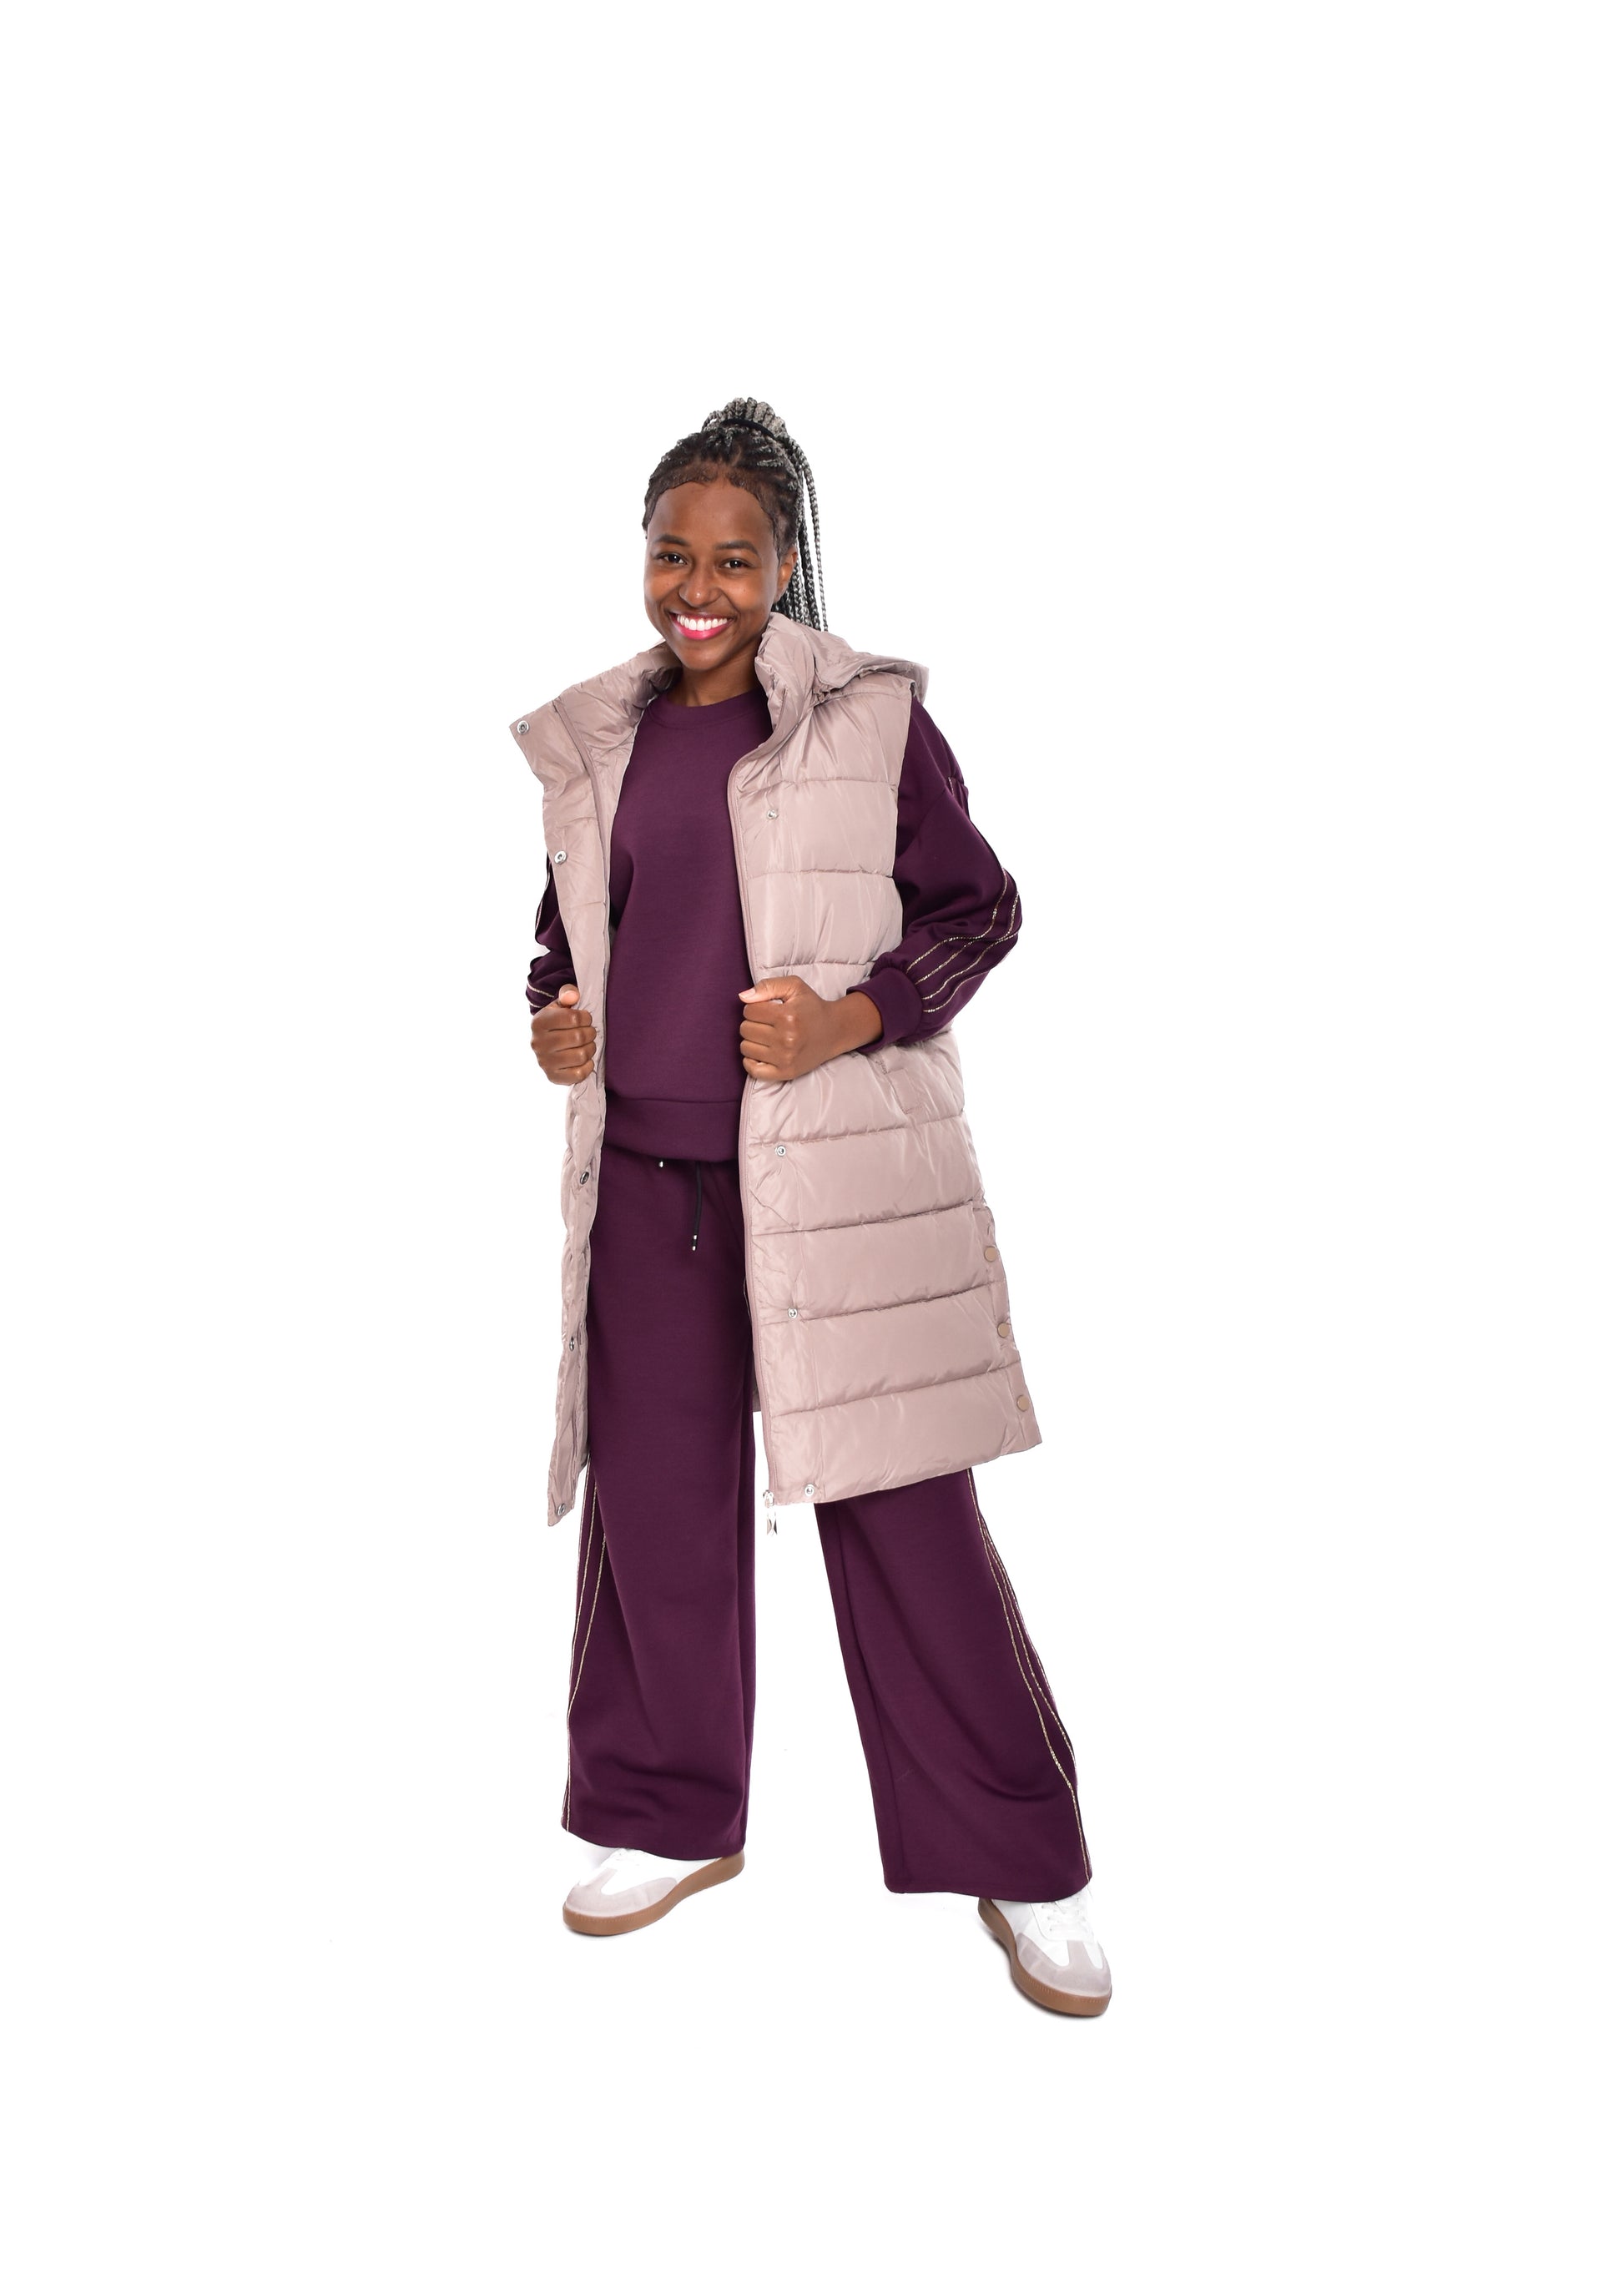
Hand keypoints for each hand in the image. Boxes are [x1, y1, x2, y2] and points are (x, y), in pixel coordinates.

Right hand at [530, 986, 596, 1084]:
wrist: (549, 1045)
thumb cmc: (558, 1022)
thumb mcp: (561, 1004)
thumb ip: (567, 994)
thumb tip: (573, 996)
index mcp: (539, 1022)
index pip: (573, 1018)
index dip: (586, 1018)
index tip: (585, 1019)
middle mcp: (538, 1043)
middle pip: (578, 1037)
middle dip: (590, 1033)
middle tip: (589, 1032)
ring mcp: (544, 1062)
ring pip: (581, 1055)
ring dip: (590, 1049)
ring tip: (587, 1044)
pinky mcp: (553, 1077)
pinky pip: (579, 1074)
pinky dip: (587, 1066)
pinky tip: (584, 1059)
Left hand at [738, 975, 881, 1081]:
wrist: (834, 1031)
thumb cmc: (811, 1007)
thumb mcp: (794, 986)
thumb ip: (768, 986)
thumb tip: (743, 997)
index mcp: (787, 1016)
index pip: (749, 1010)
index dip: (755, 1007)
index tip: (767, 1009)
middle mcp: (786, 1039)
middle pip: (745, 1029)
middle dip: (753, 1023)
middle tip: (768, 1023)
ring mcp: (785, 1058)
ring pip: (746, 1048)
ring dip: (752, 1040)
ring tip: (767, 1036)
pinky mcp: (785, 1072)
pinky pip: (753, 1070)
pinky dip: (751, 1061)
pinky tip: (761, 1052)